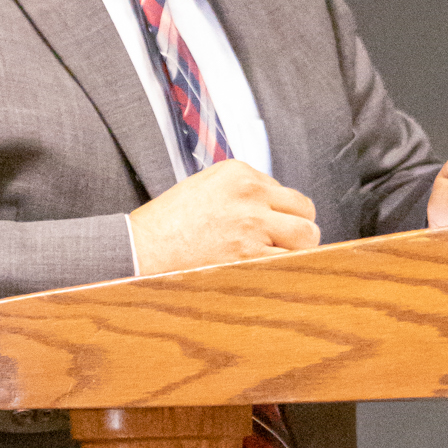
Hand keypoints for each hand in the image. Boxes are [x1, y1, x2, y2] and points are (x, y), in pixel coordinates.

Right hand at [129, 160, 320, 274]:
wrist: (140, 250)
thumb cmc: (167, 225)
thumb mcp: (205, 188)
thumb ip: (241, 193)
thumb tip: (275, 209)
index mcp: (238, 173)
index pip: (284, 191)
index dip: (279, 214)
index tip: (265, 228)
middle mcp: (250, 193)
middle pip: (304, 210)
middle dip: (298, 229)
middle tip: (281, 246)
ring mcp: (252, 223)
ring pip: (307, 236)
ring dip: (298, 250)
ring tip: (278, 260)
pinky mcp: (250, 255)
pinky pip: (291, 263)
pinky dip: (287, 271)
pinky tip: (270, 275)